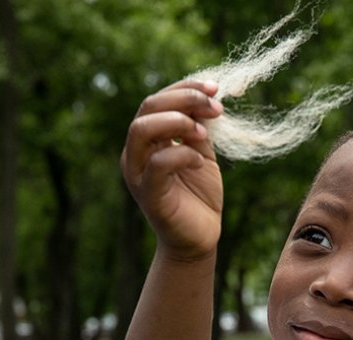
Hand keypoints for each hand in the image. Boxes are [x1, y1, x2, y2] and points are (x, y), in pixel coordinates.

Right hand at [121, 79, 224, 259]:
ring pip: (142, 130)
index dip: (185, 87)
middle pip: (148, 108)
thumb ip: (199, 127)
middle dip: (184, 100)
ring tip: (204, 133)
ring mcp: (138, 173)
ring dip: (178, 121)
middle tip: (216, 107)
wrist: (199, 238)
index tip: (216, 87)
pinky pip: (158, 164)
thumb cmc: (200, 195)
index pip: (157, 100)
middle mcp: (136, 153)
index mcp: (147, 140)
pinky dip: (182, 155)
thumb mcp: (202, 153)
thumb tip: (208, 96)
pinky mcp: (148, 194)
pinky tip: (201, 162)